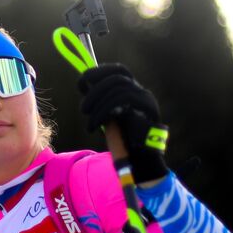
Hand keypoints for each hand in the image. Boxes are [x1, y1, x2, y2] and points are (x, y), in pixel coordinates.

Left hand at [77, 63, 168, 184]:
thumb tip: (84, 85)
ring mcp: (147, 99)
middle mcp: (141, 92)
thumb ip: (100, 101)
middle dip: (95, 91)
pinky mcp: (149, 108)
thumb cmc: (124, 141)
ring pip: (118, 87)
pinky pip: (124, 99)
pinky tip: (95, 126)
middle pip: (117, 77)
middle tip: (84, 109)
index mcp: (133, 91)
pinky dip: (104, 111)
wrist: (141, 162)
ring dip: (98, 104)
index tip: (82, 82)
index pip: (118, 70)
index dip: (99, 72)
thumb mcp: (108, 117)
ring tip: (90, 123)